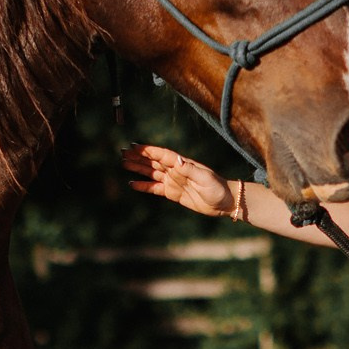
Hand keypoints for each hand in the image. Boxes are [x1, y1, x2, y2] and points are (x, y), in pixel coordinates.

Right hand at [121, 143, 235, 217]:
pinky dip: (143, 186)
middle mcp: (175, 170)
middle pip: (153, 162)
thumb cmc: (217, 188)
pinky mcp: (172, 193)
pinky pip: (155, 188)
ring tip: (123, 164)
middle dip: (138, 157)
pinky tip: (132, 184)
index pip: (162, 155)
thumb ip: (190, 169)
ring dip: (138, 168)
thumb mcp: (205, 178)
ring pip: (151, 173)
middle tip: (123, 153)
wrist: (224, 202)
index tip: (135, 147)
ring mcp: (173, 181)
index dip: (148, 151)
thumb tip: (177, 160)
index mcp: (182, 164)